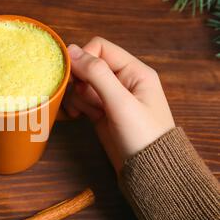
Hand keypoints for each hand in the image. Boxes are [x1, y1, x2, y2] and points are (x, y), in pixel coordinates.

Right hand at [64, 37, 174, 172]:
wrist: (147, 171)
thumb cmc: (142, 136)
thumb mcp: (120, 102)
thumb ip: (97, 74)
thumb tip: (71, 50)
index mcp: (133, 71)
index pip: (100, 48)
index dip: (83, 59)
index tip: (74, 78)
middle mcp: (121, 80)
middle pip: (88, 66)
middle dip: (79, 81)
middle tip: (80, 98)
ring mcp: (110, 97)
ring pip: (81, 84)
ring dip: (76, 96)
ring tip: (82, 113)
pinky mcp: (101, 111)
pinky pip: (81, 100)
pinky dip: (75, 106)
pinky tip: (76, 117)